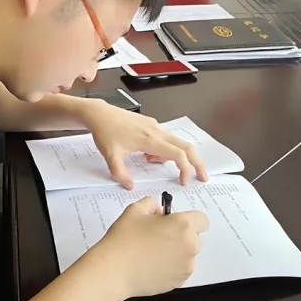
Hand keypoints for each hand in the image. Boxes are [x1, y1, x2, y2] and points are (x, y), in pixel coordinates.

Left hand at [81, 101, 207, 187]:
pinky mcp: (151, 125)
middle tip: (202, 177)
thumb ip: (120, 173)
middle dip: (196, 162)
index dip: (185, 169)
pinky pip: (165, 139)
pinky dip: (164, 150)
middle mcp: (156, 131)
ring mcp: (155, 126)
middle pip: (186, 146)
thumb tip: (130, 186)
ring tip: (149, 162)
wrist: (99, 114)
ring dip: (172, 156)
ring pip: (175, 143)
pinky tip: (146, 154)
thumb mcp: (110, 156)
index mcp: (150, 139)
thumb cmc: (105, 132)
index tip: (183, 181)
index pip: (177, 155)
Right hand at [93, 196, 208, 297]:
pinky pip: (180, 270)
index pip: (202, 219)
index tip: (173, 222)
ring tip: (152, 254)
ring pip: (187, 255)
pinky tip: (151, 266)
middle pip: (195, 238)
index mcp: (183, 225)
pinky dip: (171, 267)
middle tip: (158, 237)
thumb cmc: (125, 237)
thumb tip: (159, 212)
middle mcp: (190, 246)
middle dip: (181, 236)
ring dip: (176, 252)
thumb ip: (151, 204)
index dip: (189, 219)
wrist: (114, 270)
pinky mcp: (179, 282)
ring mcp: (186, 266)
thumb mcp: (135, 210)